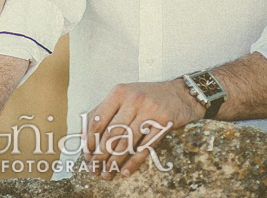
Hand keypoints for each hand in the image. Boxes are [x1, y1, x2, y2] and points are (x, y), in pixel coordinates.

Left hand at [84, 80, 203, 179]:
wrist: (181, 93)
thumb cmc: (148, 96)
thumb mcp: (125, 95)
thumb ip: (105, 110)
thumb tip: (85, 133)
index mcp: (119, 92)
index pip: (98, 119)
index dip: (90, 140)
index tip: (87, 153)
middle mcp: (133, 99)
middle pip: (111, 134)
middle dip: (100, 155)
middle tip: (94, 168)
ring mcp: (149, 112)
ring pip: (126, 143)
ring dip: (114, 162)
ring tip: (107, 173)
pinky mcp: (163, 124)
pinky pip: (144, 148)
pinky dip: (133, 163)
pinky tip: (125, 172)